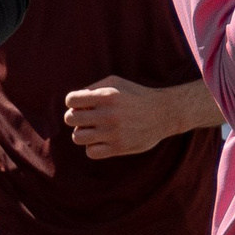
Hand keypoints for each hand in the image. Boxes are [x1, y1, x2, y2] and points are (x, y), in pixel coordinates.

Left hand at [65, 76, 217, 158]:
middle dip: (76, 117)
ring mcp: (113, 132)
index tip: (83, 104)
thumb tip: (73, 102)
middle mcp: (109, 114)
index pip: (71, 100)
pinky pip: (90, 152)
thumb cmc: (136, 95)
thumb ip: (92, 89)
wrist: (164, 112)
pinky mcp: (119, 147)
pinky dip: (92, 147)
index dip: (74, 102)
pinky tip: (102, 140)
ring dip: (82, 133)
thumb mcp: (116, 83)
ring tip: (93, 129)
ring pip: (77, 137)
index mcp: (107, 95)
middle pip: (70, 119)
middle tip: (88, 117)